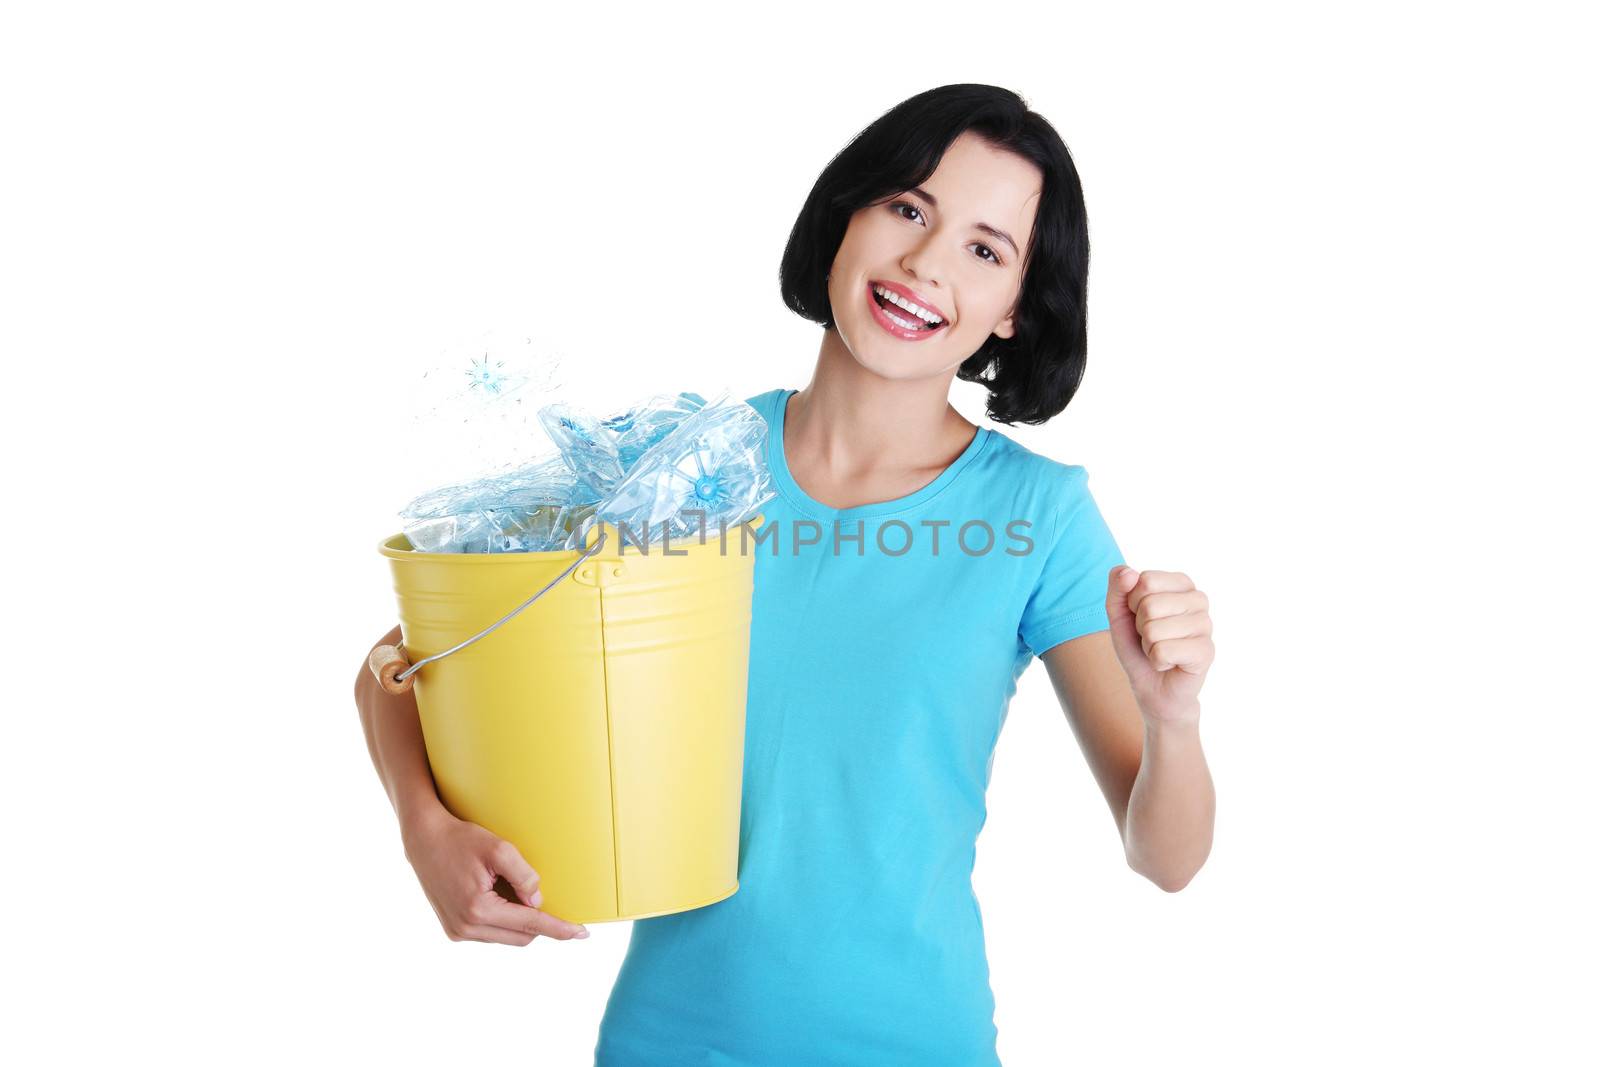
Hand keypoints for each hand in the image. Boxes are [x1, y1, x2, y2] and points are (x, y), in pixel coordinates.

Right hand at [401, 807, 590, 945]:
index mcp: (478, 910)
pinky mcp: (453, 929)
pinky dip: (502, 920)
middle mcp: (466, 928)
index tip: (582, 933)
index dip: (559, 928)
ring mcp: (457, 932)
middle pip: (521, 936)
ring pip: (506, 936)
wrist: (424, 839)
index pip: (530, 924)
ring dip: (519, 922)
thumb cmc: (461, 839)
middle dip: (539, 923)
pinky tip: (500, 897)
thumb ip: (523, 875)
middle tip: (550, 901)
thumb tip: (538, 900)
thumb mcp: (499, 849)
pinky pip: (490, 932)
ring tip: (515, 892)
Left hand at [1105, 566, 1213, 724]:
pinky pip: (1162, 651)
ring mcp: (1206, 625)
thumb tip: (1128, 572)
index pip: (1145, 580)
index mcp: (1181, 583)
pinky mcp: (1206, 651)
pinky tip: (1169, 664)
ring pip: (1154, 630)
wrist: (1153, 687)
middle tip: (1151, 638)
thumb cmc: (1139, 646)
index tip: (1141, 617)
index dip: (1132, 603)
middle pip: (1149, 605)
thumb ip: (1117, 588)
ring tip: (1160, 650)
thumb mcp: (1119, 613)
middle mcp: (1199, 599)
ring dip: (1148, 646)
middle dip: (1140, 627)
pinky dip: (1156, 662)